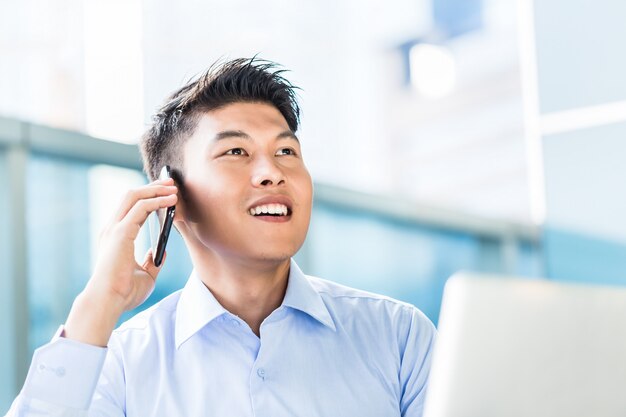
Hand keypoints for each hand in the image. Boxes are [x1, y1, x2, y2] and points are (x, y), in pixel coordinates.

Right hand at [64, 178, 177, 345]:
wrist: (109, 302)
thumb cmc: (123, 292)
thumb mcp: (145, 275)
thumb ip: (151, 261)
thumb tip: (160, 252)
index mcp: (116, 237)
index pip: (132, 208)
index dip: (149, 198)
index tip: (166, 193)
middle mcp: (112, 228)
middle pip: (131, 196)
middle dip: (152, 186)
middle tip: (171, 183)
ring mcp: (114, 229)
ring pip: (135, 196)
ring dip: (155, 189)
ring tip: (173, 188)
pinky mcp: (121, 232)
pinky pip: (141, 208)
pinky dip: (157, 200)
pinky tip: (171, 201)